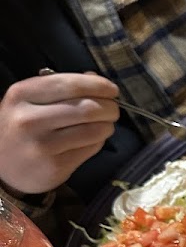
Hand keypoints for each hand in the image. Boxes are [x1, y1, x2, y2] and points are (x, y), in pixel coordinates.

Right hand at [0, 72, 119, 195]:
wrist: (2, 167)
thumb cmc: (20, 127)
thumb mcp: (29, 100)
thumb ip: (60, 87)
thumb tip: (96, 79)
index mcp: (21, 95)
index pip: (70, 84)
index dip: (98, 85)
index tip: (112, 90)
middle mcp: (30, 119)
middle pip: (86, 108)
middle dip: (109, 107)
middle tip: (114, 109)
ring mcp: (43, 145)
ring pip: (93, 130)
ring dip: (108, 125)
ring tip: (107, 124)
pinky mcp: (56, 166)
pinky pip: (90, 148)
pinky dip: (99, 141)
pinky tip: (95, 138)